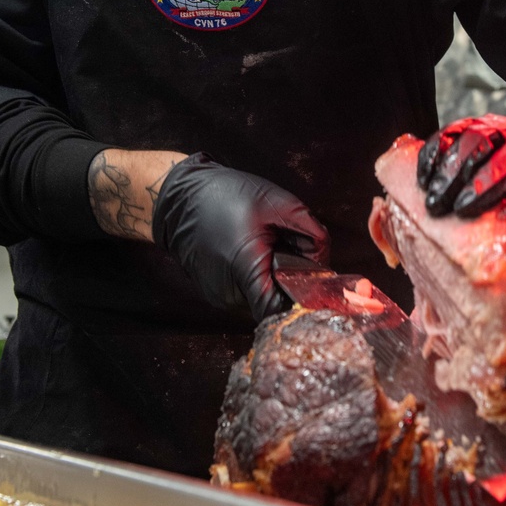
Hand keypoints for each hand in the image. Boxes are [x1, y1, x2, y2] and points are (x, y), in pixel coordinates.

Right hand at [152, 154, 329, 320]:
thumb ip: (311, 231)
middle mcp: (229, 291)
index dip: (302, 300)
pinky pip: (244, 292)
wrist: (179, 195)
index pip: (280, 310)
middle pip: (273, 303)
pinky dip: (254, 277)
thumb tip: (326, 260)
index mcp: (246, 269)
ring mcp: (218, 294)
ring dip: (271, 279)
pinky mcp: (213, 291)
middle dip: (289, 281)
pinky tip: (250, 251)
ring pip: (259, 298)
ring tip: (266, 246)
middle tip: (289, 250)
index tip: (314, 282)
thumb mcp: (278, 202)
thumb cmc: (224, 194)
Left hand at [416, 113, 505, 252]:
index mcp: (505, 136)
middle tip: (438, 204)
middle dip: (455, 171)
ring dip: (489, 177)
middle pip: (482, 137)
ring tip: (469, 206)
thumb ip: (486, 208)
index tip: (420, 183)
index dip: (438, 155)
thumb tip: (435, 230)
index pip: (461, 134)